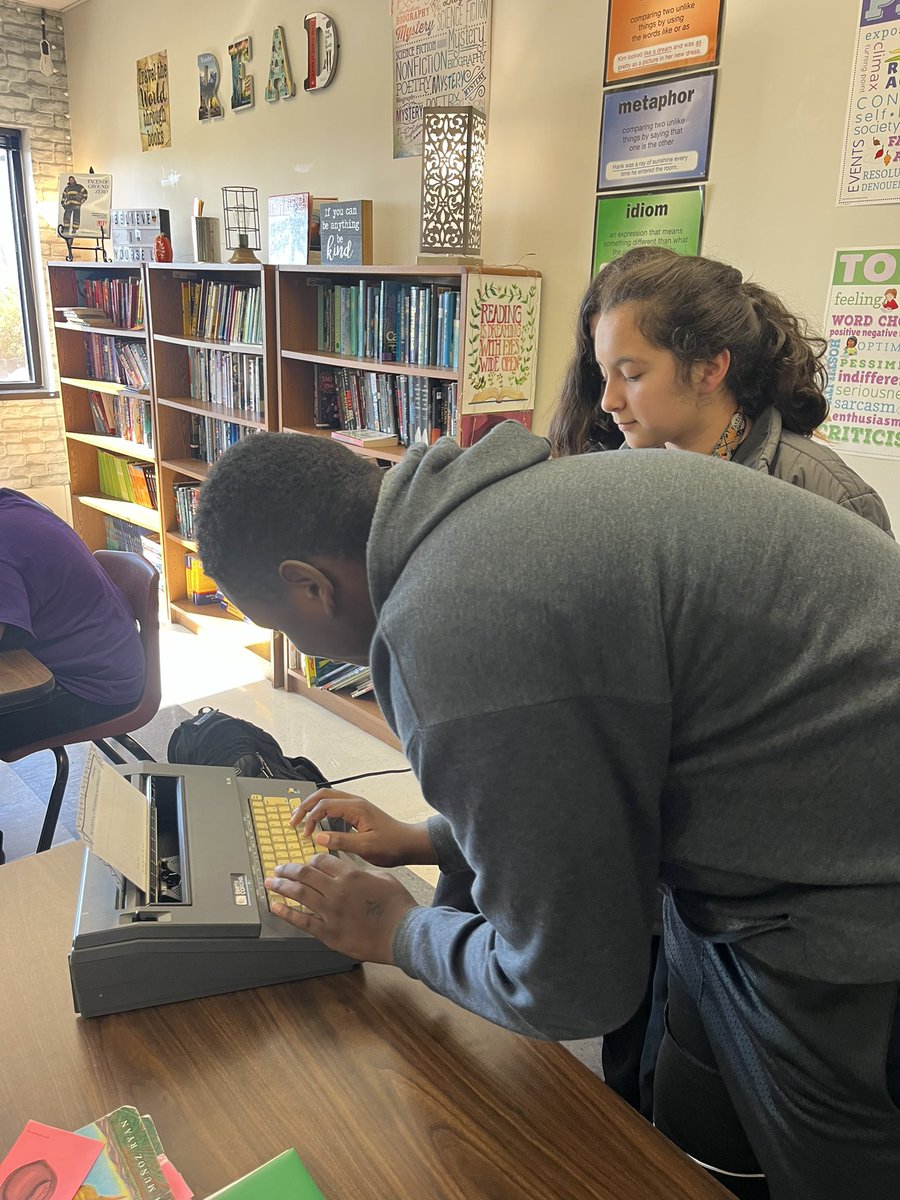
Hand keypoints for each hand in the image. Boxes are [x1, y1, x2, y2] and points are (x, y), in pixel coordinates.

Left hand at [265, 854, 418, 962]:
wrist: (403, 934)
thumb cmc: (398, 907)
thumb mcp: (383, 878)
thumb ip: (363, 873)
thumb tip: (352, 872)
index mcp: (350, 874)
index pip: (322, 861)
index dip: (310, 861)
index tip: (305, 863)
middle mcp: (336, 890)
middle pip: (305, 874)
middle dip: (288, 869)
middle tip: (278, 869)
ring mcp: (330, 912)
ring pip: (299, 894)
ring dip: (281, 886)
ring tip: (270, 882)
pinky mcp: (328, 932)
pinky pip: (301, 920)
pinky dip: (286, 913)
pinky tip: (275, 906)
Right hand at [292, 789, 437, 867]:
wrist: (410, 843)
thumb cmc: (392, 845)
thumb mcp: (366, 847)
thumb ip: (341, 841)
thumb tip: (318, 838)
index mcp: (357, 808)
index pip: (325, 805)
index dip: (311, 818)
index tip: (305, 834)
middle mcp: (356, 802)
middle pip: (323, 795)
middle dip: (305, 806)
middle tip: (293, 820)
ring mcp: (357, 806)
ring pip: (328, 798)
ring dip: (312, 807)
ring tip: (300, 820)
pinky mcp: (358, 812)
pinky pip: (334, 805)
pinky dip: (321, 811)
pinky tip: (317, 823)